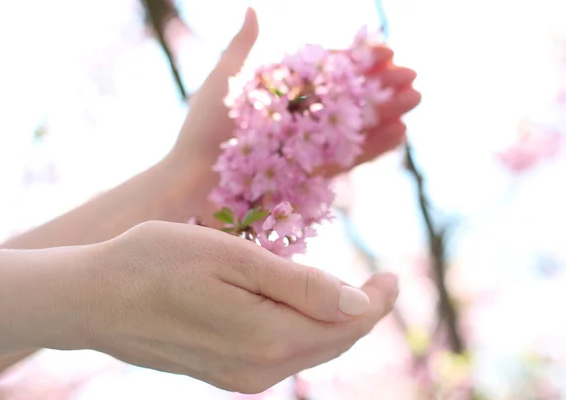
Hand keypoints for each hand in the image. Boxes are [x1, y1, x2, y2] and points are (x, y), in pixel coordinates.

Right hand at [72, 221, 398, 393]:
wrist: (93, 299)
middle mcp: (258, 368)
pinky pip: (283, 356)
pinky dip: (305, 333)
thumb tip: (358, 303)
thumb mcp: (232, 257)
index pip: (347, 325)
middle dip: (362, 313)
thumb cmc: (157, 262)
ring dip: (335, 324)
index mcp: (266, 337)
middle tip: (379, 282)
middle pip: (333, 344)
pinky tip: (302, 310)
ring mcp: (239, 376)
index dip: (377, 301)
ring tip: (347, 292)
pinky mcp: (224, 373)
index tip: (391, 275)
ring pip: (310, 352)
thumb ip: (300, 286)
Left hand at [166, 8, 420, 223]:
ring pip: (353, 128)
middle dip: (380, 87)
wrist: (194, 187)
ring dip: (386, 114)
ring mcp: (308, 149)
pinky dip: (374, 147)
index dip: (357, 62)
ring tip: (414, 100)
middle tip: (411, 77)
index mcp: (282, 93)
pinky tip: (400, 133)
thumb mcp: (223, 83)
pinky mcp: (312, 178)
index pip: (328, 71)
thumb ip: (242, 49)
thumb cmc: (203, 133)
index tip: (384, 52)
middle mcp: (299, 120)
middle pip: (348, 99)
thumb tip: (251, 10)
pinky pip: (348, 159)